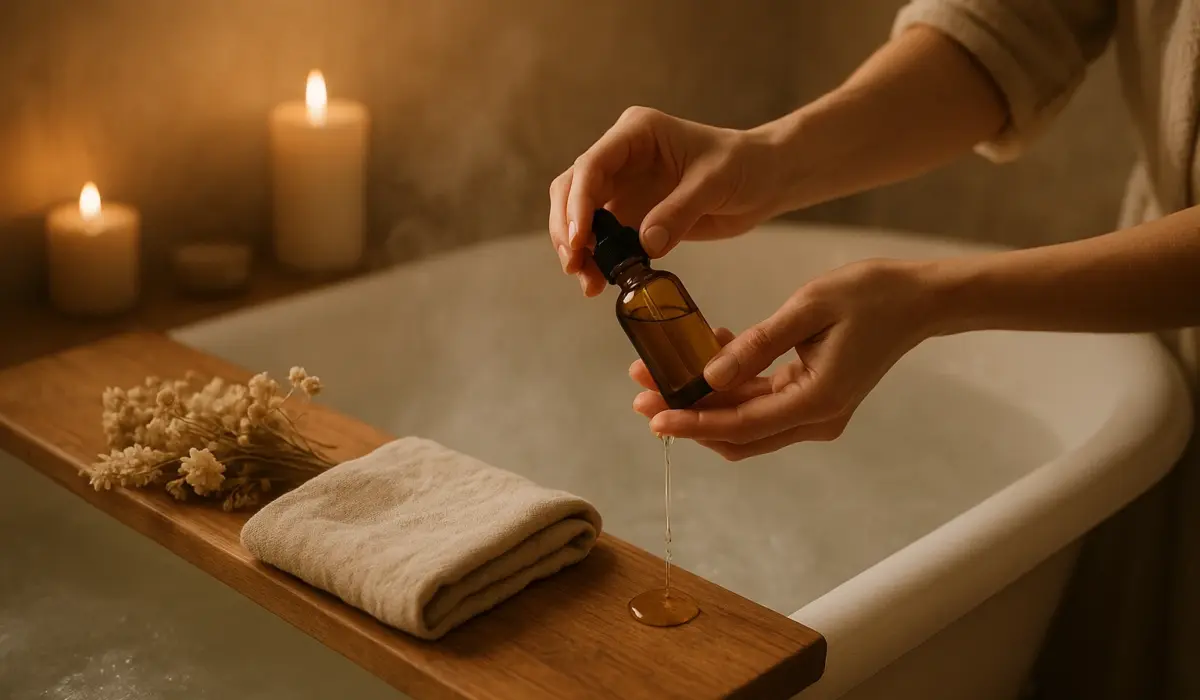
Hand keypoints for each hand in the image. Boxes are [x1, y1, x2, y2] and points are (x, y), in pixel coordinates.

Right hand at [549, 106, 783, 295]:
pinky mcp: (631, 213)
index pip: (592, 165)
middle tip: (574, 265)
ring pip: (579, 216)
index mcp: (636, 133)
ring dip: (577, 249)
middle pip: (572, 190)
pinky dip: (597, 260)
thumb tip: (645, 245)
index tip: (579, 239)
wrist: (764, 179)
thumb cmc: (744, 165)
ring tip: (588, 283)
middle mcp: (620, 157)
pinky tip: (599, 282)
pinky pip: (603, 238)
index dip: (578, 203)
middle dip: (567, 228)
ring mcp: (623, 186)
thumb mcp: (715, 183)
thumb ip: (680, 211)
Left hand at [631, 259, 938, 459]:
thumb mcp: (808, 309)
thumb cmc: (871, 296)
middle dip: (687, 416)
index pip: (740, 426)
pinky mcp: (811, 397)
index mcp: (815, 402)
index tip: (653, 416)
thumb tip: (709, 375)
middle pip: (737, 433)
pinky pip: (760, 402)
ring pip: (744, 421)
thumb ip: (757, 344)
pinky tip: (705, 350)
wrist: (918, 299)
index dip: (692, 424)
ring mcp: (814, 412)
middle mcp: (814, 418)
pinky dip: (729, 385)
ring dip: (702, 401)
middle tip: (642, 392)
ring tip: (657, 372)